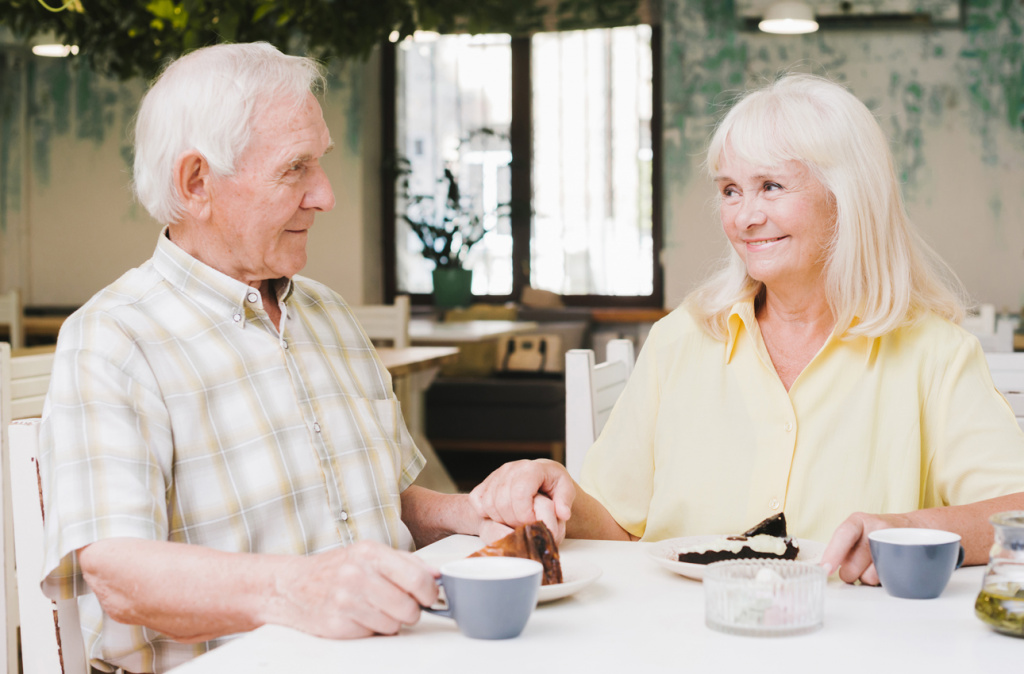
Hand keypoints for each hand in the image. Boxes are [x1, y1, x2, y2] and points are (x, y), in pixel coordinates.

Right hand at [273, 540, 439, 637]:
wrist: (291, 586)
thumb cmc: (334, 569)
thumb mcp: (368, 554)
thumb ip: (405, 562)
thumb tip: (436, 575)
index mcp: (370, 553)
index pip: (417, 577)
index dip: (429, 592)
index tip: (428, 596)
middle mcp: (357, 575)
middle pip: (409, 607)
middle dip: (409, 610)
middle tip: (398, 604)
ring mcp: (346, 601)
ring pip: (394, 625)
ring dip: (390, 621)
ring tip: (373, 607)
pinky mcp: (338, 625)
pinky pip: (373, 634)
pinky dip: (371, 629)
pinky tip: (358, 616)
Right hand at [469, 459, 574, 542]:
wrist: (539, 476)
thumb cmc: (552, 483)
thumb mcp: (565, 489)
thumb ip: (565, 501)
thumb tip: (562, 513)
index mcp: (531, 469)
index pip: (520, 494)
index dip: (525, 514)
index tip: (533, 523)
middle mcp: (511, 468)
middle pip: (502, 501)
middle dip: (513, 520)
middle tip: (525, 527)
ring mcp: (496, 474)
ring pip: (488, 504)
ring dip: (501, 519)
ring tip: (516, 522)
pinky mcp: (486, 482)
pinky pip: (478, 501)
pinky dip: (486, 513)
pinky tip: (501, 516)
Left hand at [819, 512, 913, 584]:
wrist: (910, 528)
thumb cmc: (874, 533)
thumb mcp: (856, 531)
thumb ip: (841, 547)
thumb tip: (826, 568)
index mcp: (858, 520)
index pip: (844, 535)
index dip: (834, 553)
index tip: (826, 568)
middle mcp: (876, 529)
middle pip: (853, 564)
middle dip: (849, 573)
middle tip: (853, 567)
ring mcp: (893, 543)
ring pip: (869, 576)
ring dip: (866, 577)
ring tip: (870, 565)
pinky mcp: (904, 560)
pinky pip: (886, 580)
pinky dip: (881, 580)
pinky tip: (883, 569)